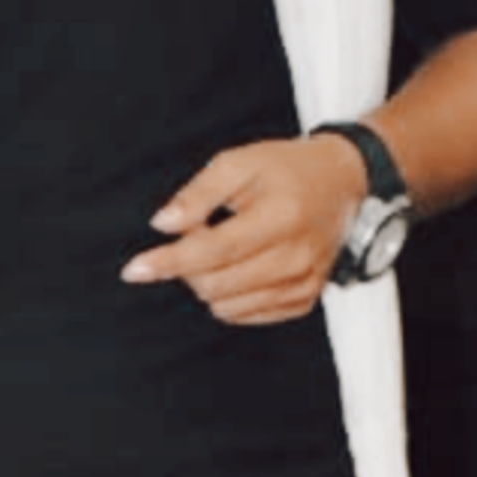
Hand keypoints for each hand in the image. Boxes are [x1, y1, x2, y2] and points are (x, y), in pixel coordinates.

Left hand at [119, 132, 367, 325]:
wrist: (344, 183)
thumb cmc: (285, 169)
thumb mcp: (239, 163)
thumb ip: (198, 194)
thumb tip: (161, 225)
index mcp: (280, 217)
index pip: (212, 251)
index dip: (168, 261)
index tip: (132, 270)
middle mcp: (296, 257)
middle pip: (214, 284)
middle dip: (188, 263)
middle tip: (198, 230)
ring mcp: (303, 283)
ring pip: (225, 306)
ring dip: (207, 280)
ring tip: (223, 245)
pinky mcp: (305, 300)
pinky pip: (245, 314)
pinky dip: (228, 294)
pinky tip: (240, 264)